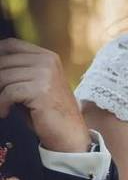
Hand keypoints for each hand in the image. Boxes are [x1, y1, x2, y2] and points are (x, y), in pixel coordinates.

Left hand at [0, 38, 90, 152]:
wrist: (69, 134)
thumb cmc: (49, 112)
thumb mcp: (35, 85)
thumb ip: (17, 71)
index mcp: (47, 57)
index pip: (12, 45)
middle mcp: (47, 62)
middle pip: (4, 61)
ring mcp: (46, 75)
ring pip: (3, 76)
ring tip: (1, 105)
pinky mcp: (41, 90)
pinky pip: (8, 92)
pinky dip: (2, 104)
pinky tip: (5, 112)